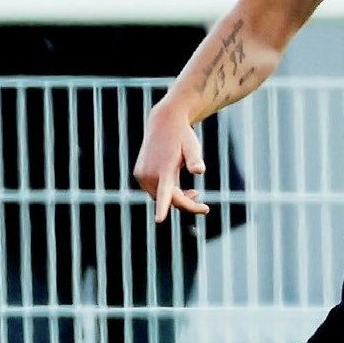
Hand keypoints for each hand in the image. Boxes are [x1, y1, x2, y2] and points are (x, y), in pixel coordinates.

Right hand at [133, 99, 209, 221]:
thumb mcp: (192, 146)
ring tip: (195, 193)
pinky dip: (166, 192)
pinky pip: (154, 190)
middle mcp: (150, 174)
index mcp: (165, 168)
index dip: (162, 208)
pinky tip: (179, 186)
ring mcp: (142, 175)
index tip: (159, 220)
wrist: (164, 122)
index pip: (164, 193)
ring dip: (176, 198)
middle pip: (168, 199)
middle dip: (186, 204)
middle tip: (204, 207)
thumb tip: (199, 171)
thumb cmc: (182, 135)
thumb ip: (195, 159)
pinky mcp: (139, 174)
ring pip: (160, 196)